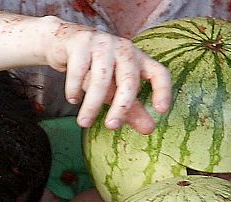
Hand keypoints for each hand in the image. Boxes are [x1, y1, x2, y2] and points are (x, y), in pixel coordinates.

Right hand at [45, 23, 171, 132]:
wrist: (67, 42)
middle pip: (129, 80)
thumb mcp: (116, 89)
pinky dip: (74, 89)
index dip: (163, 90)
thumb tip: (149, 130)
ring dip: (92, 104)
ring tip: (84, 122)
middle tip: (112, 126)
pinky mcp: (80, 43)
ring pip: (101, 79)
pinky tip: (73, 99)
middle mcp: (124, 50)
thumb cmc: (97, 69)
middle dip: (121, 106)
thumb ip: (132, 109)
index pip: (158, 73)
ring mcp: (103, 44)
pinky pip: (79, 71)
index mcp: (138, 60)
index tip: (161, 110)